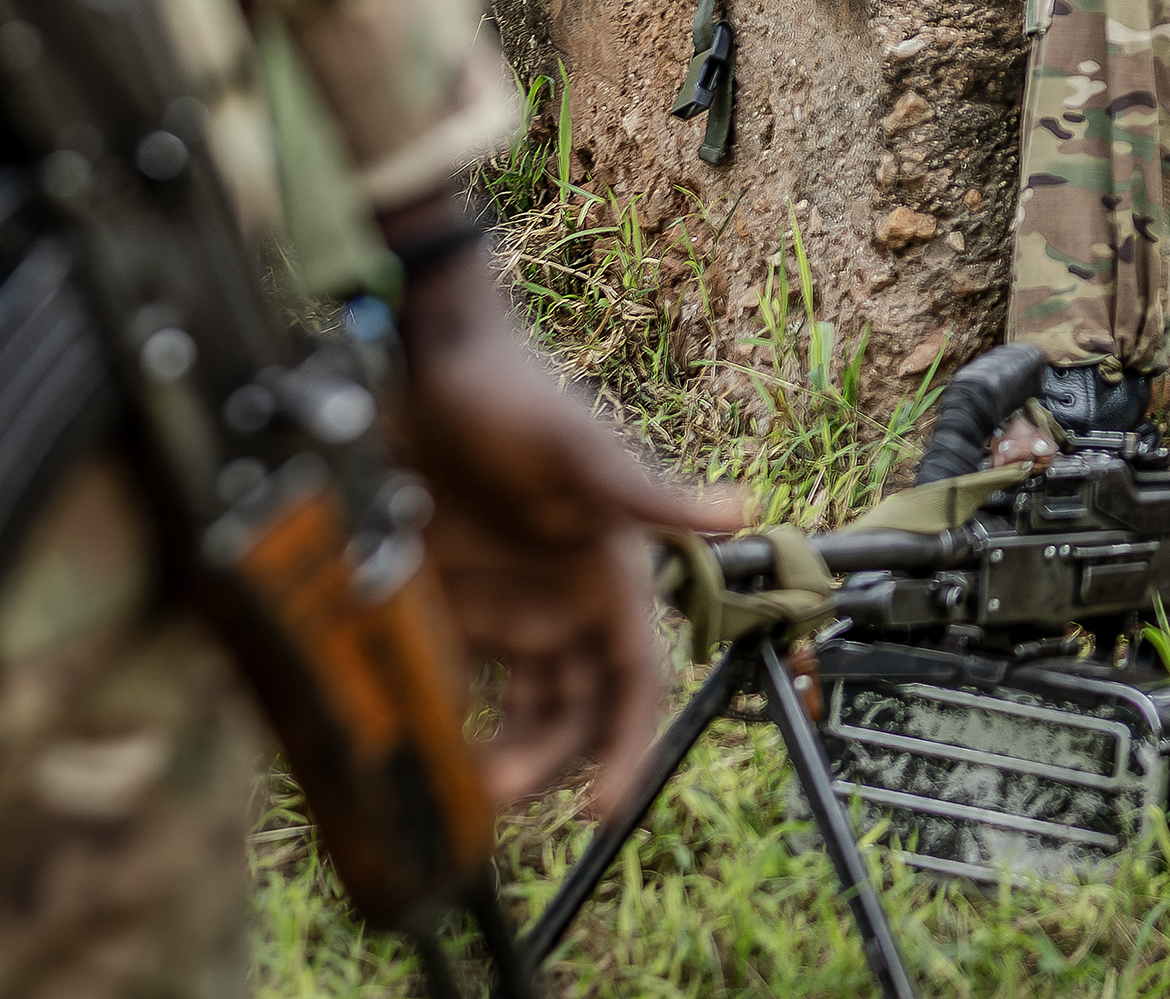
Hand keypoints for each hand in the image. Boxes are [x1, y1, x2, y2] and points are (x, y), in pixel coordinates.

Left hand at [393, 244, 747, 816]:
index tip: (605, 806)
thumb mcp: (579, 451)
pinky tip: (426, 737)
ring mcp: (511, 602)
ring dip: (504, 749)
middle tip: (499, 794)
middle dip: (551, 760)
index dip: (627, 744)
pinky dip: (451, 714)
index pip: (634, 680)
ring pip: (522, 704)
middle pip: (576, 708)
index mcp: (612, 573)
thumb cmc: (514, 398)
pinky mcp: (456, 600)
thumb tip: (744, 508)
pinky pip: (461, 677)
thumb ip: (649, 493)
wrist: (425, 364)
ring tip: (466, 783)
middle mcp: (568, 598)